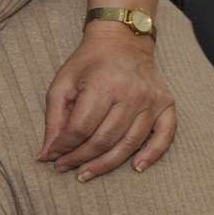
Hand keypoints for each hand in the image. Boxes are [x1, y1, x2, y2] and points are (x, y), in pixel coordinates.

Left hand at [39, 25, 176, 179]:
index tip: (52, 158)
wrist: (123, 40)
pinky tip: (136, 168)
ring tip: (87, 174)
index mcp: (102, 85)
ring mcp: (151, 101)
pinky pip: (164, 137)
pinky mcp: (167, 105)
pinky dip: (152, 155)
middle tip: (66, 169)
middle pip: (104, 139)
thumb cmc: (88, 63)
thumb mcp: (63, 82)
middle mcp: (130, 94)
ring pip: (130, 143)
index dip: (65, 147)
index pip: (81, 127)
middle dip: (82, 158)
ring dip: (107, 164)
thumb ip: (54, 117)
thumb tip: (46, 152)